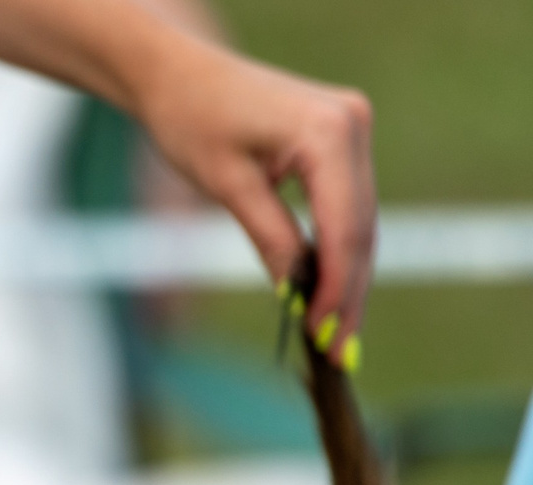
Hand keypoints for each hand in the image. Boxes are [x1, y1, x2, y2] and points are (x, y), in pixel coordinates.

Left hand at [131, 32, 372, 362]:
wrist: (179, 75)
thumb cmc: (191, 121)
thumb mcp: (228, 187)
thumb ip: (271, 237)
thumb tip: (297, 291)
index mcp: (328, 132)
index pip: (343, 226)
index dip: (335, 287)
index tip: (321, 334)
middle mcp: (352, 124)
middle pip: (361, 228)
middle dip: (348, 293)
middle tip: (337, 353)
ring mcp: (352, 128)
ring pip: (360, 220)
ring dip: (348, 278)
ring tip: (335, 336)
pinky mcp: (341, 138)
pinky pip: (348, 204)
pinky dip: (338, 249)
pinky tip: (330, 293)